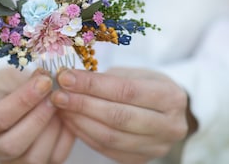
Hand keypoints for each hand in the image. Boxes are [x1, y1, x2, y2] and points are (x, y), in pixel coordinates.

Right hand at [0, 68, 74, 163]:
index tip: (45, 81)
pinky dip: (63, 138)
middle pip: (13, 144)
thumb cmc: (3, 86)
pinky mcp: (29, 163)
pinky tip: (65, 118)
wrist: (5, 100)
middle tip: (55, 96)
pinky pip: (52, 159)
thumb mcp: (7, 76)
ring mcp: (7, 161)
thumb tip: (46, 80)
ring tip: (61, 106)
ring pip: (33, 158)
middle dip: (39, 118)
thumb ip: (23, 80)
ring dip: (53, 129)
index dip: (25, 100)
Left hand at [51, 68, 195, 163]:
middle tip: (58, 95)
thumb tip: (69, 80)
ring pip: (110, 138)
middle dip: (82, 105)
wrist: (166, 110)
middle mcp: (169, 126)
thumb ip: (106, 79)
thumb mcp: (133, 73)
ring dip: (79, 121)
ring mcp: (156, 147)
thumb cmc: (146, 85)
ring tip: (60, 107)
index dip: (92, 85)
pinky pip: (106, 150)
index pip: (125, 91)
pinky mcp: (141, 160)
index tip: (66, 77)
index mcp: (170, 97)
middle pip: (118, 117)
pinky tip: (70, 121)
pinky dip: (84, 135)